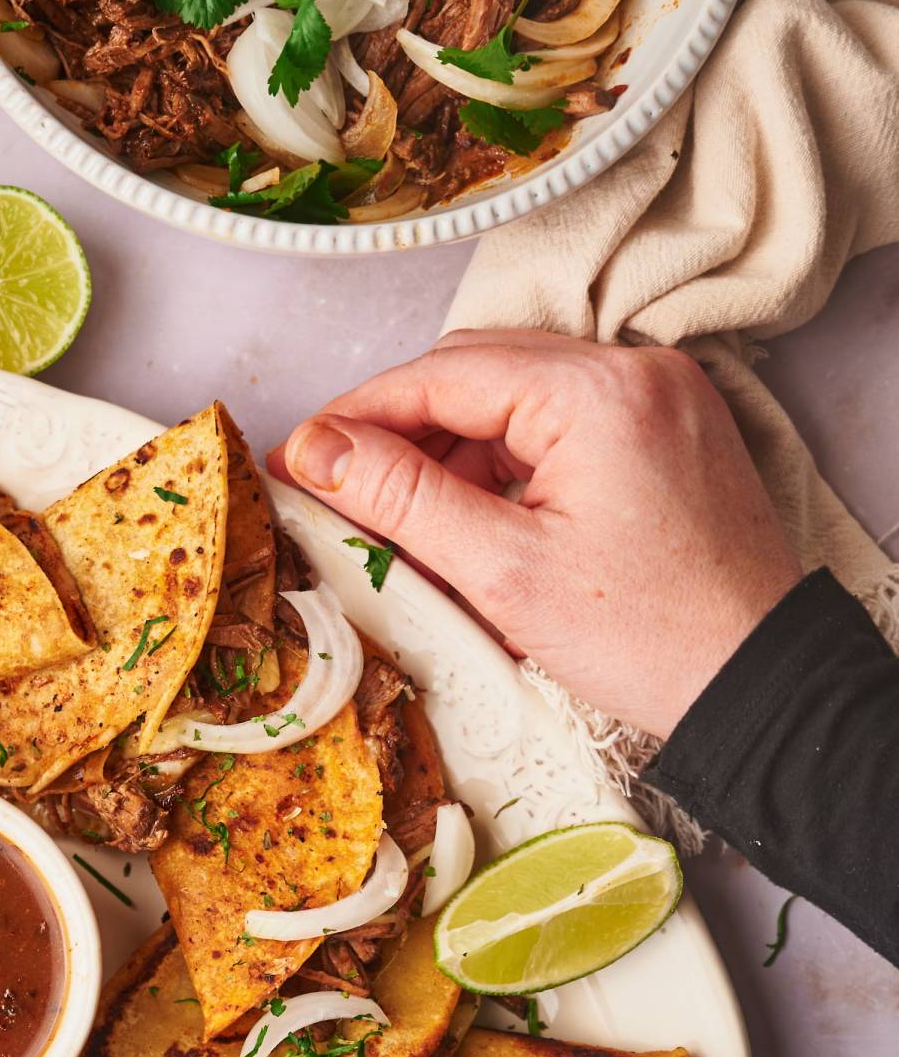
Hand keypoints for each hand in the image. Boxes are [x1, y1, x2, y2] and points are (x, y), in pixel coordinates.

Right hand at [269, 330, 802, 738]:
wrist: (758, 685)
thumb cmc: (650, 639)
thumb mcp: (503, 571)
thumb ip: (402, 499)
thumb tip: (317, 449)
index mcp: (597, 391)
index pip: (442, 373)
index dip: (357, 415)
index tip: (298, 455)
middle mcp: (635, 371)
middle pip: (478, 372)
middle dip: (402, 430)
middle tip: (336, 487)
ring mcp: (659, 397)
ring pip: (517, 398)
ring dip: (454, 450)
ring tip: (407, 523)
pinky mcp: (669, 431)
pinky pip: (563, 423)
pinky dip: (508, 463)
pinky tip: (476, 521)